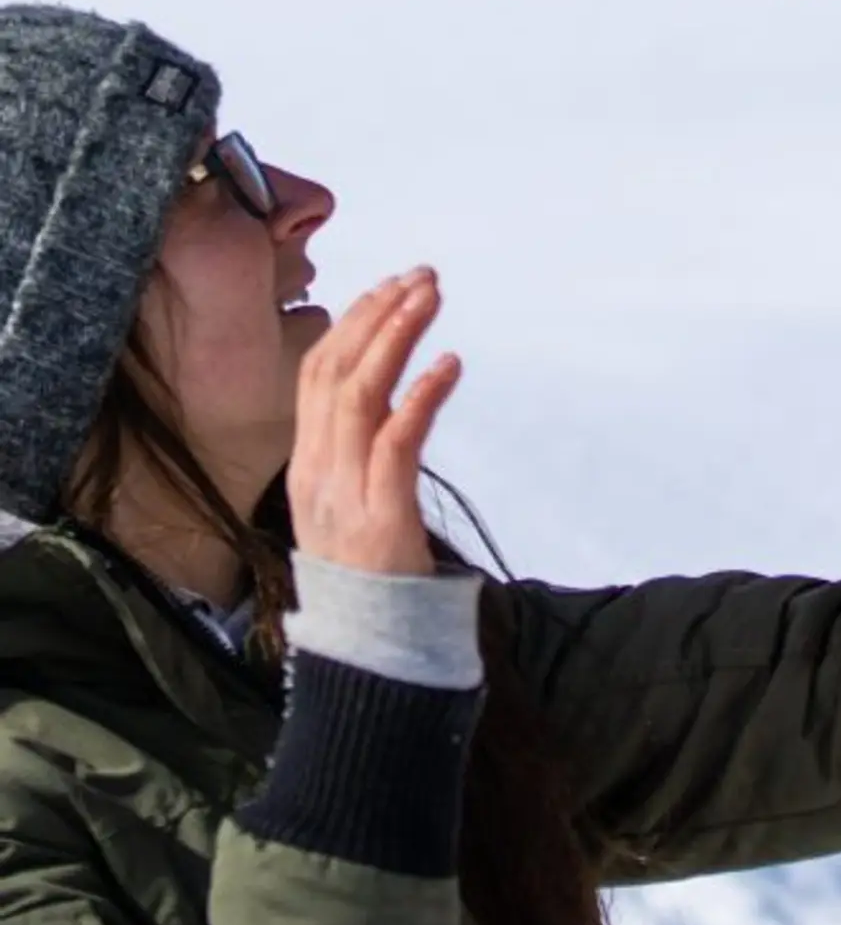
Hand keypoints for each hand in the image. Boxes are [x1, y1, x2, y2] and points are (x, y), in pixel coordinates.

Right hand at [288, 266, 461, 576]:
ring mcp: (343, 494)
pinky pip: (396, 444)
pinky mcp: (380, 518)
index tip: (390, 286)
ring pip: (359, 397)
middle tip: (421, 276)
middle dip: (377, 316)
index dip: (352, 325)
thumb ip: (362, 447)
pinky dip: (421, 397)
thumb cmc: (374, 569)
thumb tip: (393, 388)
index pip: (317, 375)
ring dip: (397, 338)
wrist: (371, 648)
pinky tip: (449, 364)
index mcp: (306, 463)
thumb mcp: (353, 499)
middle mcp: (316, 471)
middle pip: (335, 373)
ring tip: (431, 298)